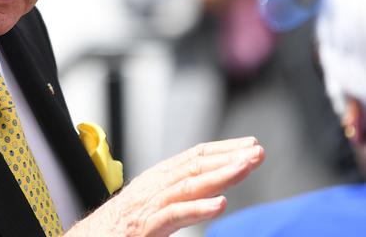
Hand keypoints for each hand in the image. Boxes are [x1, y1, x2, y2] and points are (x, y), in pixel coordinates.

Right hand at [66, 137, 263, 236]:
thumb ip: (175, 199)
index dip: (222, 150)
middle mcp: (153, 187)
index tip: (249, 146)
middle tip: (257, 152)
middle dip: (228, 157)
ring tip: (246, 167)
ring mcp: (148, 206)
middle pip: (195, 166)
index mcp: (156, 180)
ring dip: (220, 175)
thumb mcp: (150, 208)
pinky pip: (173, 215)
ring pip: (188, 185)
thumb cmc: (116, 229)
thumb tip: (205, 196)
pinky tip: (220, 205)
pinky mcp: (143, 227)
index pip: (193, 157)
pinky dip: (197, 208)